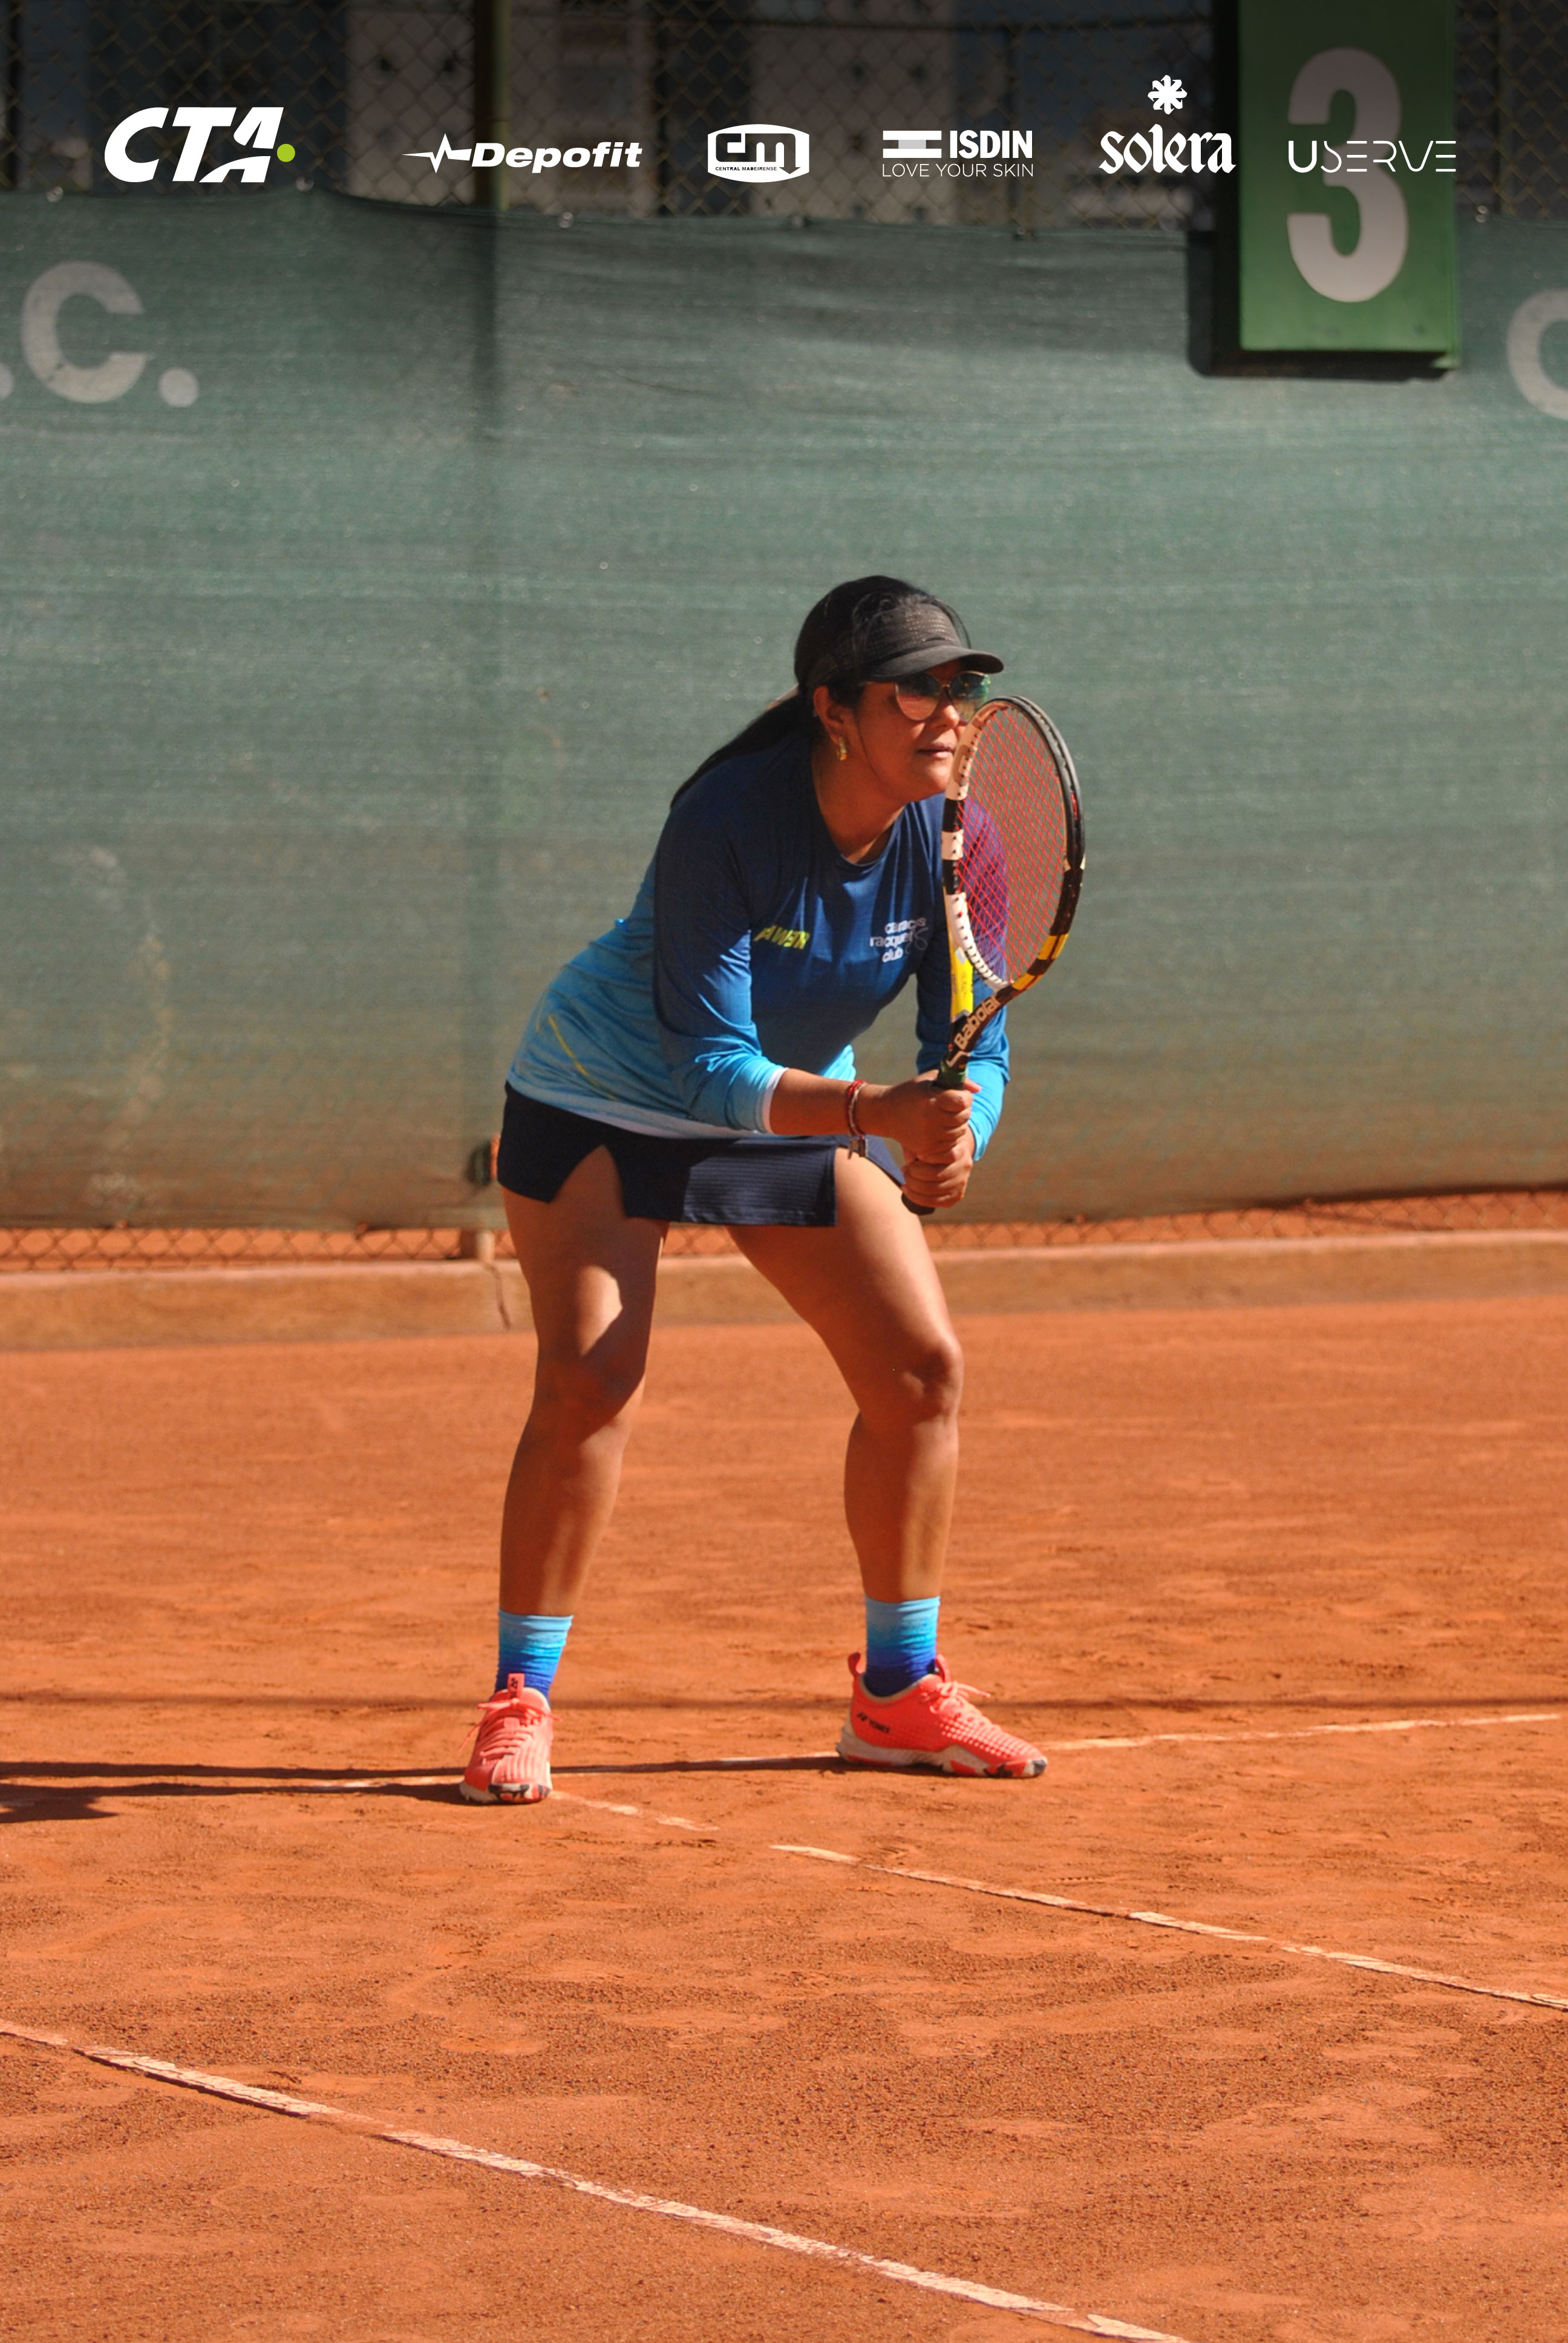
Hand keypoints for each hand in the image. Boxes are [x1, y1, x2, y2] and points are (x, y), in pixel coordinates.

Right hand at [859, 1073, 976, 1165]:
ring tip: (946, 1117)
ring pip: (960, 1132)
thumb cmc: (912, 1092)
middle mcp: (930, 1119)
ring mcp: (928, 1137)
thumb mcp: (930, 1079)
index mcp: (930, 1100)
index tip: (959, 1096)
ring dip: (958, 1124)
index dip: (965, 1097)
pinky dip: (950, 1138)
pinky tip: (941, 1129)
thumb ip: (957, 1081)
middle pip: (964, 1117)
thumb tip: (979, 1089)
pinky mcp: (927, 1149)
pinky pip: (951, 1145)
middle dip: (963, 1110)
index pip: (963, 1101)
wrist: (886, 1113)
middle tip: (953, 1107)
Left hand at [901, 1124, 975, 1212]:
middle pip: (938, 1174)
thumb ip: (918, 1145)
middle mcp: (964, 1167)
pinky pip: (935, 1201)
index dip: (931, 1157)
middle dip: (915, 1173)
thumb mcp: (928, 1139)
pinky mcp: (956, 1196)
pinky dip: (916, 1197)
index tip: (918, 1156)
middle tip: (905, 1169)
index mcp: (961, 1149)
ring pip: (934, 1189)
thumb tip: (909, 1160)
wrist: (952, 1154)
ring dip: (913, 1185)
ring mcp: (961, 1183)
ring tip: (905, 1177)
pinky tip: (905, 1189)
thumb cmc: (935, 1144)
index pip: (949, 1156)